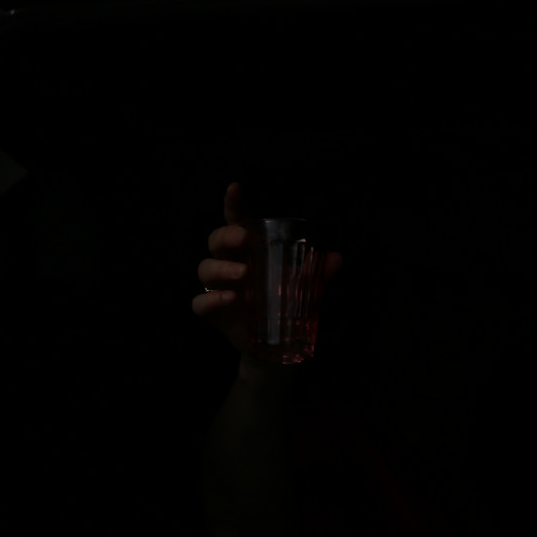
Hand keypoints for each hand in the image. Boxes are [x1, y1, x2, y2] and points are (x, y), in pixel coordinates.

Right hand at [191, 182, 343, 358]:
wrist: (278, 348)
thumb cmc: (287, 304)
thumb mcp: (306, 287)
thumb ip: (319, 273)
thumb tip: (336, 259)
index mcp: (249, 250)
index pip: (237, 221)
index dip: (233, 204)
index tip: (235, 188)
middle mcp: (230, 263)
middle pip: (215, 240)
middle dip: (226, 235)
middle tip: (243, 239)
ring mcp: (219, 288)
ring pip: (205, 268)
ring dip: (221, 268)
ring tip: (244, 275)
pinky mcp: (214, 313)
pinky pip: (200, 303)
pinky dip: (211, 300)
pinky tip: (230, 300)